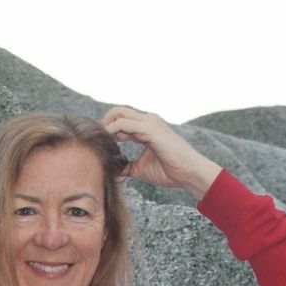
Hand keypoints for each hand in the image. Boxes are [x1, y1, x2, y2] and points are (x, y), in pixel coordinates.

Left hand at [101, 106, 221, 198]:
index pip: (121, 120)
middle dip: (103, 124)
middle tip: (97, 143)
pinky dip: (112, 132)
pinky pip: (124, 124)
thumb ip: (126, 166)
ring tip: (100, 144)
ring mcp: (149, 123)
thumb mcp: (140, 169)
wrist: (189, 173)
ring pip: (119, 114)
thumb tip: (112, 171)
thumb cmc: (170, 171)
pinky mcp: (150, 129)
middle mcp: (147, 121)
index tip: (99, 145)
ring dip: (106, 127)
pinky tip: (108, 144)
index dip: (108, 130)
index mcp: (146, 128)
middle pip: (117, 112)